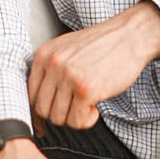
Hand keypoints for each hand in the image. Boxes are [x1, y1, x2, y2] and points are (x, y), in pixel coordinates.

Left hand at [28, 2, 159, 131]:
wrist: (130, 36)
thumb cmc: (101, 45)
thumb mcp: (66, 50)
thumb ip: (50, 71)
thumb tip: (38, 105)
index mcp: (44, 55)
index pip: (30, 94)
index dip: (39, 112)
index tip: (45, 122)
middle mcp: (53, 64)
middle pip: (42, 109)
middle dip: (59, 115)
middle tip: (75, 109)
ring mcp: (69, 76)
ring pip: (58, 118)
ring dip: (74, 118)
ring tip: (87, 106)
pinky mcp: (86, 89)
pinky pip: (77, 121)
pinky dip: (86, 121)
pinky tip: (95, 109)